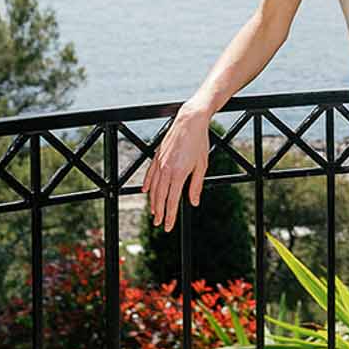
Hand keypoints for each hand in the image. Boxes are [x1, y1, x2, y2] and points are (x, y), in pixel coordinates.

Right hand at [142, 102, 211, 231]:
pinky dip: (148, 184)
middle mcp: (166, 169)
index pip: (172, 200)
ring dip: (153, 201)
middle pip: (160, 197)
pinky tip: (146, 192)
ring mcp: (160, 162)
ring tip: (154, 212)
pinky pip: (150, 174)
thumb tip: (193, 202)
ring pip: (153, 187)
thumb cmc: (199, 142)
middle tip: (159, 223)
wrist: (190, 121)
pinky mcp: (157, 156)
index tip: (168, 226)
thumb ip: (196, 185)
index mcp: (178, 173)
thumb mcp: (202, 166)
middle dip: (159, 212)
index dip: (170, 216)